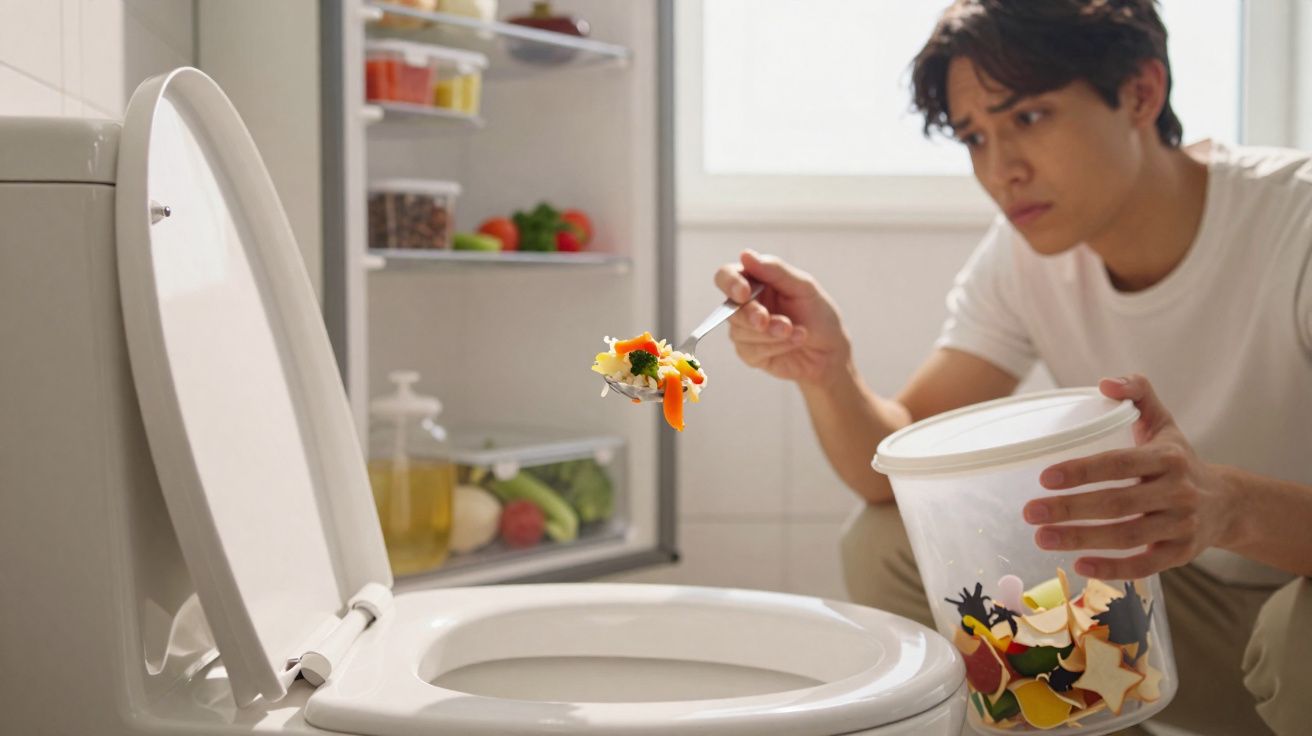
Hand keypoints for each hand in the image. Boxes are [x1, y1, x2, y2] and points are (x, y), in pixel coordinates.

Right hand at [713, 249, 850, 385]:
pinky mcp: (749, 353)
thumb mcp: (803, 287)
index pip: (726, 276)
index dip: (730, 283)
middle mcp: (745, 305)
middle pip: (730, 308)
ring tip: (799, 332)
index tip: (744, 293)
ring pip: (740, 332)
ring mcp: (744, 330)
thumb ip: (775, 270)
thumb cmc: (818, 314)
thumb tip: (746, 255)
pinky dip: (776, 346)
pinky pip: (750, 351)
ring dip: (771, 334)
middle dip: (752, 316)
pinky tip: (795, 341)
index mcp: (755, 281)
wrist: (830, 350)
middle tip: (775, 322)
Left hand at [1021, 374, 1239, 579]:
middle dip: (1069, 509)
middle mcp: (1178, 492)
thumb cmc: (1180, 459)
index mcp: (1168, 457)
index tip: (1044, 478)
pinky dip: (1113, 569)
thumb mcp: (1163, 422)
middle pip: (1117, 504)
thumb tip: (1105, 383)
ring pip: (1127, 537)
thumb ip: (1138, 393)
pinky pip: (1145, 565)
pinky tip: (1079, 566)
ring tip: (1042, 537)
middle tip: (1030, 513)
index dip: (1081, 471)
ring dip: (1081, 539)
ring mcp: (1181, 526)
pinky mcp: (1182, 554)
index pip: (1119, 463)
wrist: (1228, 503)